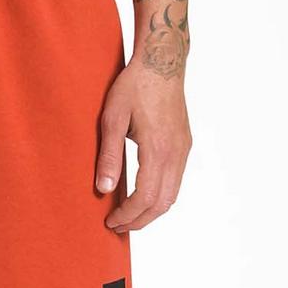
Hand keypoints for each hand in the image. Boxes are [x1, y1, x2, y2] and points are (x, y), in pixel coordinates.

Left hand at [95, 61, 191, 234]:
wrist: (163, 61)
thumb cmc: (134, 86)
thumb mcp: (112, 119)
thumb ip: (108, 156)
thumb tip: (103, 189)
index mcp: (157, 149)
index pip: (145, 197)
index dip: (127, 215)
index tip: (110, 221)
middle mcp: (175, 153)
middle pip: (162, 204)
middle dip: (139, 220)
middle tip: (117, 226)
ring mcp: (183, 149)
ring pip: (172, 195)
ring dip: (151, 211)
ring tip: (128, 215)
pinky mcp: (184, 145)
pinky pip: (175, 181)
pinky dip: (160, 196)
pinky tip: (142, 195)